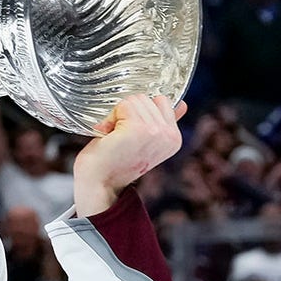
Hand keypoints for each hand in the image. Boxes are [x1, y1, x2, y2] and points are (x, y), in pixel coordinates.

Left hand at [73, 95, 186, 214]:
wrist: (99, 182)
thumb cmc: (115, 161)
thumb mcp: (144, 140)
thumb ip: (163, 122)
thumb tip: (182, 104)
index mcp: (174, 138)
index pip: (162, 101)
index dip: (140, 113)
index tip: (131, 134)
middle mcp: (169, 135)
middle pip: (146, 98)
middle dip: (127, 113)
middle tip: (120, 137)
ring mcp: (156, 132)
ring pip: (134, 100)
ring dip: (117, 116)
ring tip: (115, 137)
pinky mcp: (138, 129)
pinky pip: (123, 105)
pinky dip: (110, 118)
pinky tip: (109, 137)